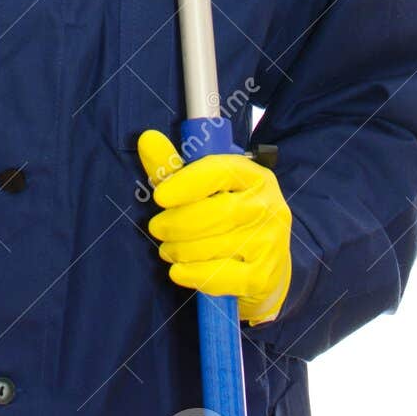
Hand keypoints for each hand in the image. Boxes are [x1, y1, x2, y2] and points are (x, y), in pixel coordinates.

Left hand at [136, 128, 291, 325]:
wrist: (267, 262)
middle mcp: (268, 207)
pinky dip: (193, 274)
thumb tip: (146, 139)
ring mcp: (269, 243)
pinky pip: (220, 276)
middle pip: (218, 212)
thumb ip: (173, 166)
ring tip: (167, 249)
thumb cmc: (228, 216)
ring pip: (215, 246)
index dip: (187, 182)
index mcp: (255, 176)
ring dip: (180, 249)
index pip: (221, 171)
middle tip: (157, 228)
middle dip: (177, 223)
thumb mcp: (204, 187)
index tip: (160, 196)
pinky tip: (178, 271)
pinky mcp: (263, 276)